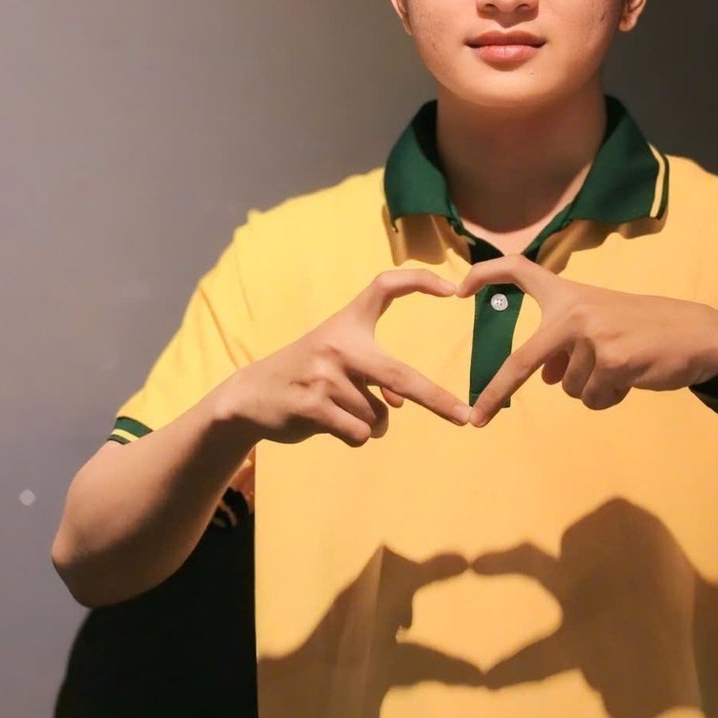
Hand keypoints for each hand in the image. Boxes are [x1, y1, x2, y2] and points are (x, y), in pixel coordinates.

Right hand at [216, 269, 473, 446]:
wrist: (252, 394)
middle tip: (465, 417)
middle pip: (400, 375)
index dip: (419, 281)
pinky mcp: (312, 406)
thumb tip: (399, 404)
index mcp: (347, 322)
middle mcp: (338, 343)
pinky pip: (358, 434)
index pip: (385, 286)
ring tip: (338, 410)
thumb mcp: (338, 359)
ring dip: (369, 424)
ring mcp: (324, 375)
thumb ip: (374, 374)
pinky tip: (329, 424)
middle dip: (437, 400)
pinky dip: (354, 437)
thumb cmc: (307, 373)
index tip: (454, 288)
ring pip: (377, 417)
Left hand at [459, 256, 717, 421]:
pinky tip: (630, 379)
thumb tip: (542, 379)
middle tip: (477, 418)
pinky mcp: (612, 361)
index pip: (520, 270)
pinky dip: (608, 398)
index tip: (458, 288)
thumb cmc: (645, 330)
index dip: (486, 273)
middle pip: (524, 359)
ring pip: (567, 388)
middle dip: (497, 391)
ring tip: (621, 368)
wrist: (695, 335)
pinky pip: (592, 398)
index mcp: (569, 293)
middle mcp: (575, 310)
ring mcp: (593, 335)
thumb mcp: (602, 326)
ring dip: (590, 389)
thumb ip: (567, 346)